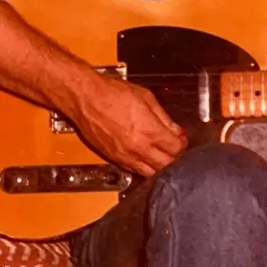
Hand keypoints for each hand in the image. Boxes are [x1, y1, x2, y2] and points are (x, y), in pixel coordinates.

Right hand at [67, 75, 186, 176]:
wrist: (85, 97)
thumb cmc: (111, 93)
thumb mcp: (146, 98)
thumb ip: (164, 118)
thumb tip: (176, 130)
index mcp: (150, 131)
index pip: (176, 148)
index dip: (182, 144)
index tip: (180, 139)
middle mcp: (138, 147)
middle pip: (166, 165)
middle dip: (173, 158)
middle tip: (173, 150)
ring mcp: (124, 156)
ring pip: (149, 173)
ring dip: (158, 166)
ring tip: (160, 156)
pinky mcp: (113, 158)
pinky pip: (132, 170)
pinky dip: (141, 167)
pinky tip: (144, 158)